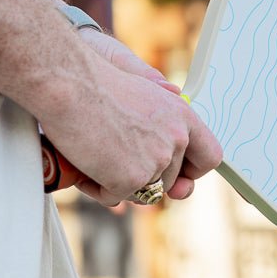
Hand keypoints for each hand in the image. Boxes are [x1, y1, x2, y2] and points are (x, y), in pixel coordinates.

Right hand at [39, 30, 222, 205]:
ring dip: (118, 183)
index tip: (176, 174)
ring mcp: (157, 161)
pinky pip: (116, 197)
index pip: (210, 156)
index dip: (192, 171)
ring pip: (142, 192)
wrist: (66, 81)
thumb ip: (163, 111)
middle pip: (169, 181)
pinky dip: (97, 188)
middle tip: (113, 159)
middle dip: (142, 178)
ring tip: (93, 156)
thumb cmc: (94, 81)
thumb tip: (179, 116)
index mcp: (183, 116)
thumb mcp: (141, 89)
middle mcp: (177, 139)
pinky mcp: (133, 178)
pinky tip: (83, 166)